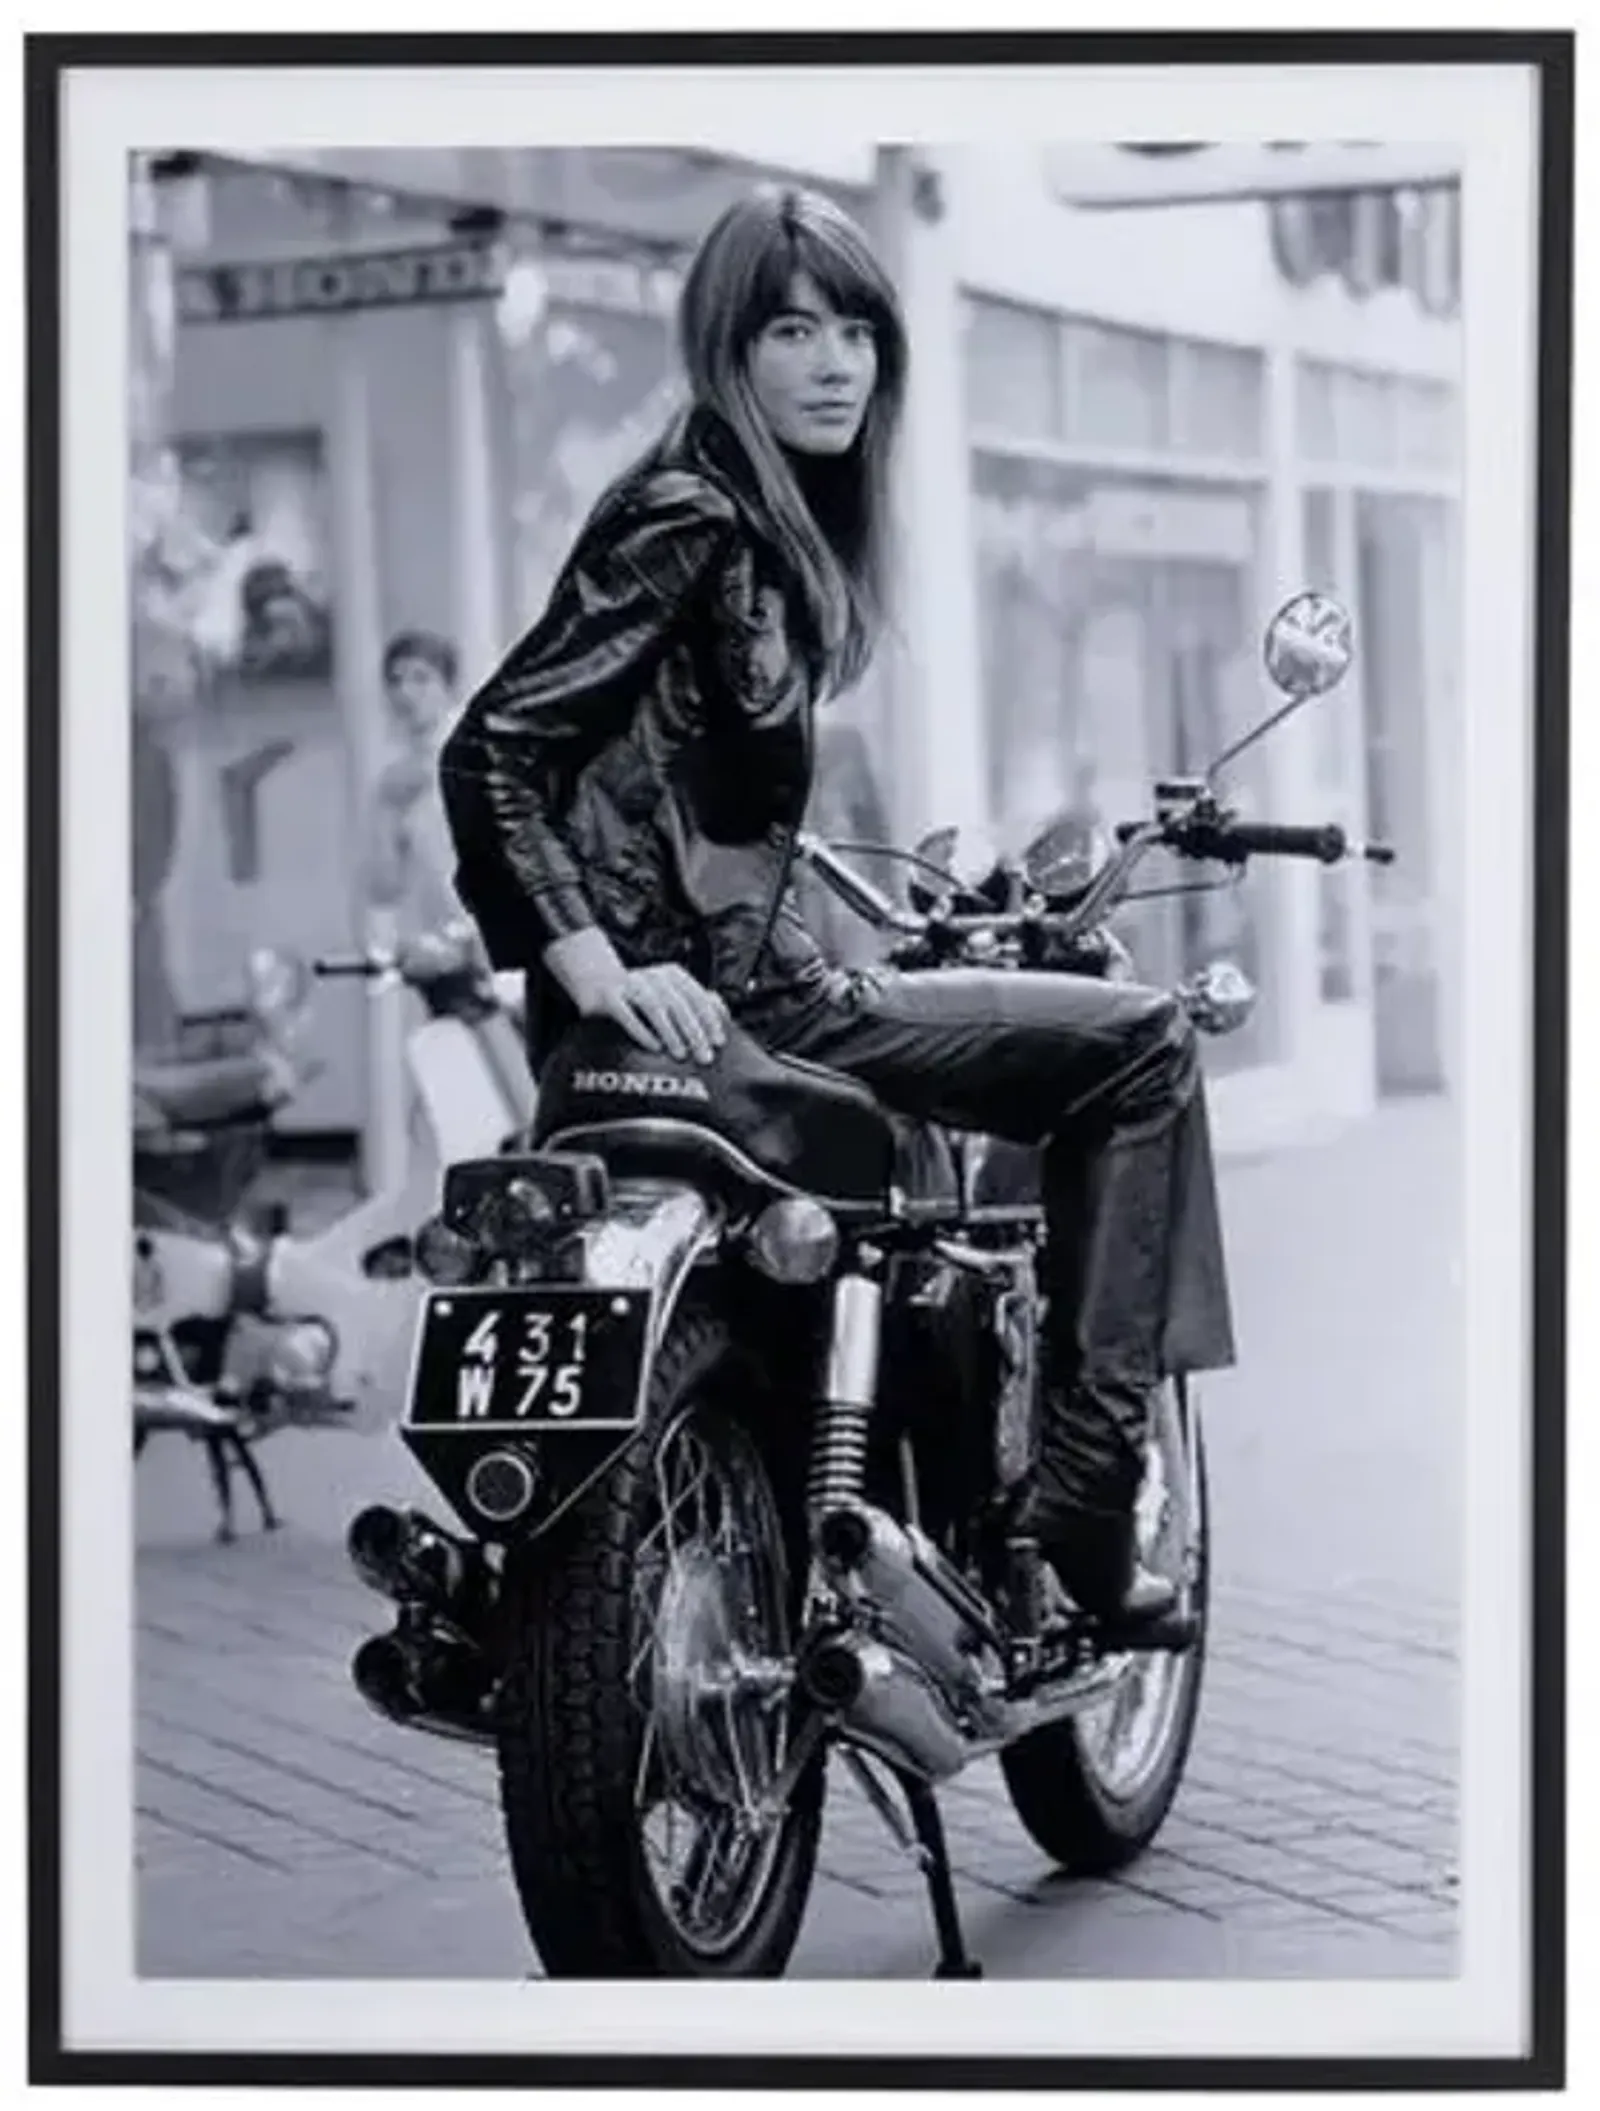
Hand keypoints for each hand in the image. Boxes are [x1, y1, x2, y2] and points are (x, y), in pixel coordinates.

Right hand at [544, 930, 728, 1064]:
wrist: (597, 983)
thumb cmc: (641, 997)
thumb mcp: (670, 995)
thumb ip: (696, 1002)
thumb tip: (722, 1013)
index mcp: (673, 975)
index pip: (696, 996)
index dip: (709, 1020)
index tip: (718, 1042)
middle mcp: (653, 976)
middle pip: (679, 1004)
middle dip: (695, 1032)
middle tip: (705, 1056)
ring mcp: (629, 984)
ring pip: (655, 1007)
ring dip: (671, 1032)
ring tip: (681, 1054)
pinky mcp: (608, 997)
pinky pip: (626, 1014)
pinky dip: (642, 1031)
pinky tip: (654, 1047)